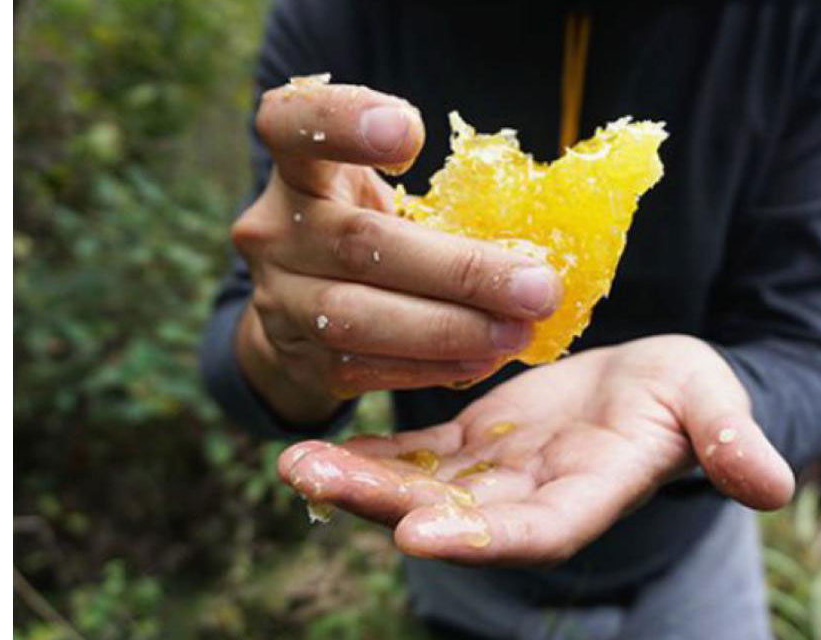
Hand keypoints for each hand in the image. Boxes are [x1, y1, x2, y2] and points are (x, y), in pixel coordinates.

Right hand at [232, 77, 561, 422]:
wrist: (303, 305)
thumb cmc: (368, 228)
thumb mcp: (384, 194)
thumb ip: (436, 199)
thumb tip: (545, 237)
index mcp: (298, 167)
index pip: (294, 124)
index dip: (343, 122)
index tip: (412, 133)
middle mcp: (275, 230)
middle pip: (361, 245)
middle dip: (461, 271)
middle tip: (537, 287)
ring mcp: (279, 299)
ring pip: (358, 318)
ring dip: (451, 329)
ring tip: (518, 331)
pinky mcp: (299, 359)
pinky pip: (366, 368)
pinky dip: (432, 366)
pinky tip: (483, 359)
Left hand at [278, 335, 794, 564]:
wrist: (645, 384)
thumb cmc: (684, 392)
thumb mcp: (712, 402)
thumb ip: (732, 441)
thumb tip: (775, 485)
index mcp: (588, 495)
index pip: (536, 531)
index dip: (483, 538)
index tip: (419, 535)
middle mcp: (529, 501)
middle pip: (454, 517)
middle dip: (385, 506)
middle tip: (311, 482)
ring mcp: (493, 478)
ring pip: (419, 488)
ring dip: (358, 481)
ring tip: (294, 464)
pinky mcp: (470, 449)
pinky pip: (412, 457)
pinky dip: (367, 454)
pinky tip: (313, 445)